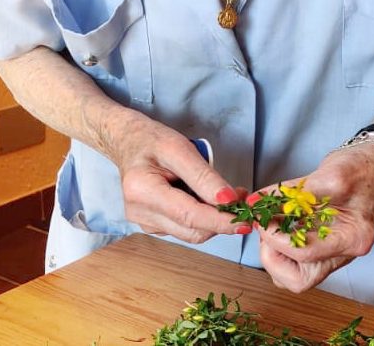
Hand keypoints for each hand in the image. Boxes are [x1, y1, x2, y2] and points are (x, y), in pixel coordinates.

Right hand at [109, 113, 248, 243]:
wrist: (129, 143)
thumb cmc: (152, 141)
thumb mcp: (180, 148)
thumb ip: (204, 176)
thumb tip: (229, 200)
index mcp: (142, 191)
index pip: (188, 215)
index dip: (219, 221)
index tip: (245, 221)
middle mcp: (139, 213)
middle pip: (192, 230)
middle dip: (221, 220)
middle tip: (240, 197)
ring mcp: (144, 223)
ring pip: (190, 233)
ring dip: (213, 219)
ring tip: (225, 195)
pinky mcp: (151, 226)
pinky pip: (184, 229)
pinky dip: (201, 218)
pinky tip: (204, 198)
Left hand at [256, 143, 373, 291]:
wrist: (373, 168)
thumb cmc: (359, 169)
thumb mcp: (330, 174)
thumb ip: (293, 191)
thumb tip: (258, 201)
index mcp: (353, 238)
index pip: (305, 254)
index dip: (275, 238)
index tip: (262, 219)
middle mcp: (343, 254)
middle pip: (298, 280)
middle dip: (272, 255)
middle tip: (266, 226)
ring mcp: (332, 254)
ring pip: (293, 277)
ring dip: (274, 255)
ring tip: (272, 224)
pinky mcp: (322, 248)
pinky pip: (294, 263)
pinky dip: (278, 248)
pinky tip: (277, 224)